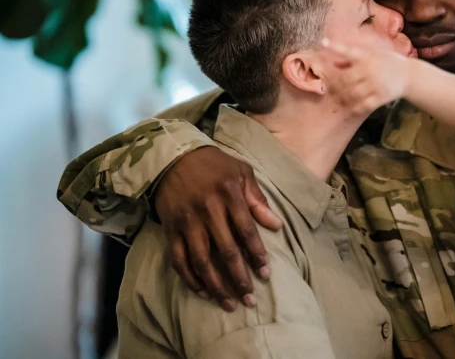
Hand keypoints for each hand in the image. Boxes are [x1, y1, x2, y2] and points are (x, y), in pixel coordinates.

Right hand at [155, 146, 282, 311]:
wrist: (173, 157)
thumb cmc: (214, 165)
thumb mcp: (241, 172)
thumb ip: (258, 199)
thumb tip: (277, 225)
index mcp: (229, 194)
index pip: (246, 231)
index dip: (256, 255)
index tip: (265, 274)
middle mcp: (207, 210)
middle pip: (226, 251)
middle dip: (239, 278)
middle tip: (250, 299)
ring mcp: (187, 222)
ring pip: (202, 261)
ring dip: (216, 285)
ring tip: (229, 303)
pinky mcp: (170, 230)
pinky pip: (179, 260)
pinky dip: (190, 278)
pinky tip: (203, 291)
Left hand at [321, 38, 411, 115]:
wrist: (409, 75)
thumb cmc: (387, 62)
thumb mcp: (372, 55)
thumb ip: (353, 59)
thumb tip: (334, 62)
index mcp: (367, 56)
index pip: (348, 50)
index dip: (334, 46)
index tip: (322, 42)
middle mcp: (370, 69)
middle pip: (345, 78)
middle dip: (334, 84)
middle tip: (328, 87)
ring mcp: (376, 84)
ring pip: (352, 93)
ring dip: (342, 97)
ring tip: (338, 98)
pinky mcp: (381, 96)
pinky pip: (364, 104)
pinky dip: (355, 107)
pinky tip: (351, 107)